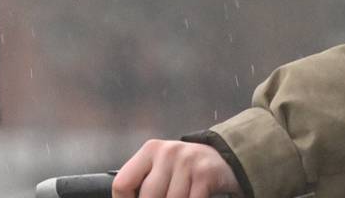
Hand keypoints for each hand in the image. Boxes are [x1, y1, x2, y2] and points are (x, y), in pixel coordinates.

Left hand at [113, 139, 242, 197]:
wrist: (222, 159)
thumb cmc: (184, 170)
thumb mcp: (162, 169)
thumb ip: (145, 184)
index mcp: (150, 150)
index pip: (122, 183)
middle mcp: (167, 152)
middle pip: (147, 197)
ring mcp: (186, 162)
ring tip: (180, 197)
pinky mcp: (204, 174)